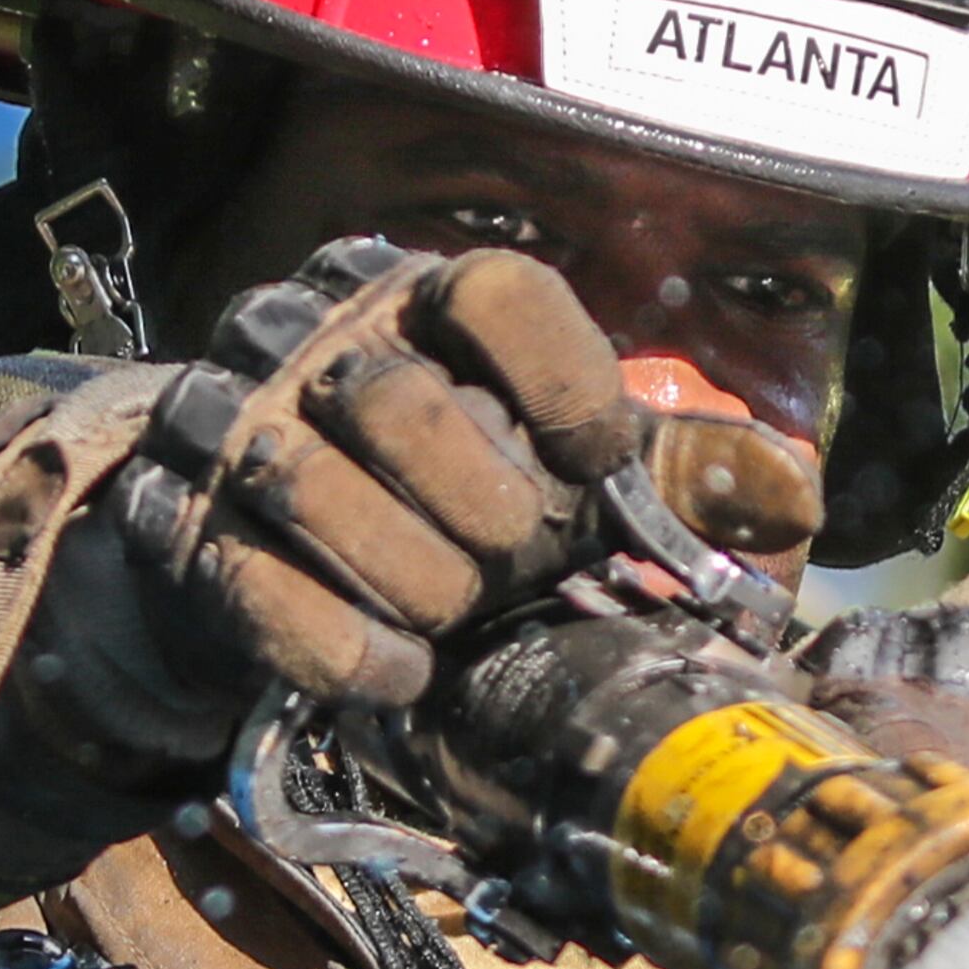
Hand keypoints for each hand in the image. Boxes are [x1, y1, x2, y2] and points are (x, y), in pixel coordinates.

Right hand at [106, 239, 822, 709]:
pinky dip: (344, 650)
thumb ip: (676, 472)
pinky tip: (402, 674)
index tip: (595, 471)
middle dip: (482, 509)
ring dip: (411, 581)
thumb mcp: (557, 462)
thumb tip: (793, 497)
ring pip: (311, 488)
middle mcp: (312, 335)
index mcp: (420, 293)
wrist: (258, 539)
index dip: (565, 388)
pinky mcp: (175, 522)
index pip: (498, 295)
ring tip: (453, 615)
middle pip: (399, 402)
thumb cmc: (442, 489)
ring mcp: (228, 421)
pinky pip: (255, 590)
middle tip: (515, 563)